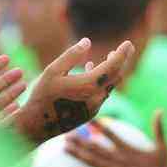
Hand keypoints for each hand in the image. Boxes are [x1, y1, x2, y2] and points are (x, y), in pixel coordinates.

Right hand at [15, 38, 135, 144]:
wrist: (38, 125)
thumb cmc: (42, 95)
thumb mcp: (53, 71)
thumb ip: (71, 56)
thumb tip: (87, 41)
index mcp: (88, 85)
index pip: (113, 66)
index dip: (122, 53)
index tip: (128, 43)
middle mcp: (96, 97)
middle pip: (117, 76)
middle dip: (122, 60)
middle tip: (126, 47)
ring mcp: (95, 107)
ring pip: (110, 85)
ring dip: (113, 70)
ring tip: (111, 56)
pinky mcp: (91, 113)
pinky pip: (103, 93)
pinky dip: (103, 80)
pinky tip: (91, 70)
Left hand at [66, 110, 166, 166]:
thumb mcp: (162, 148)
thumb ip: (159, 129)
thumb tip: (159, 110)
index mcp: (129, 150)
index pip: (111, 134)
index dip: (99, 126)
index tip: (88, 119)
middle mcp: (119, 159)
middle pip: (96, 147)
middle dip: (81, 140)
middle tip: (67, 135)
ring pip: (93, 161)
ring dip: (78, 154)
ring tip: (65, 148)